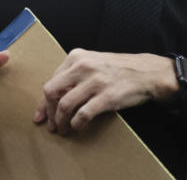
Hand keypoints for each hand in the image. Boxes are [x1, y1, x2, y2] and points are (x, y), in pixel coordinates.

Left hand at [33, 49, 178, 134]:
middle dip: (48, 112)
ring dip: (61, 122)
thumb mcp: (91, 63)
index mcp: (75, 57)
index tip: (41, 115)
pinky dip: (77, 124)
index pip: (51, 81)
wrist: (146, 72)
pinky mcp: (107, 97)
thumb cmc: (116, 70)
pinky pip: (83, 114)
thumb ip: (72, 76)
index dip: (43, 101)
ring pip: (64, 105)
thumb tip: (51, 99)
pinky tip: (77, 127)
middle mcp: (82, 67)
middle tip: (52, 125)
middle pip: (51, 91)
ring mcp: (95, 81)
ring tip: (63, 129)